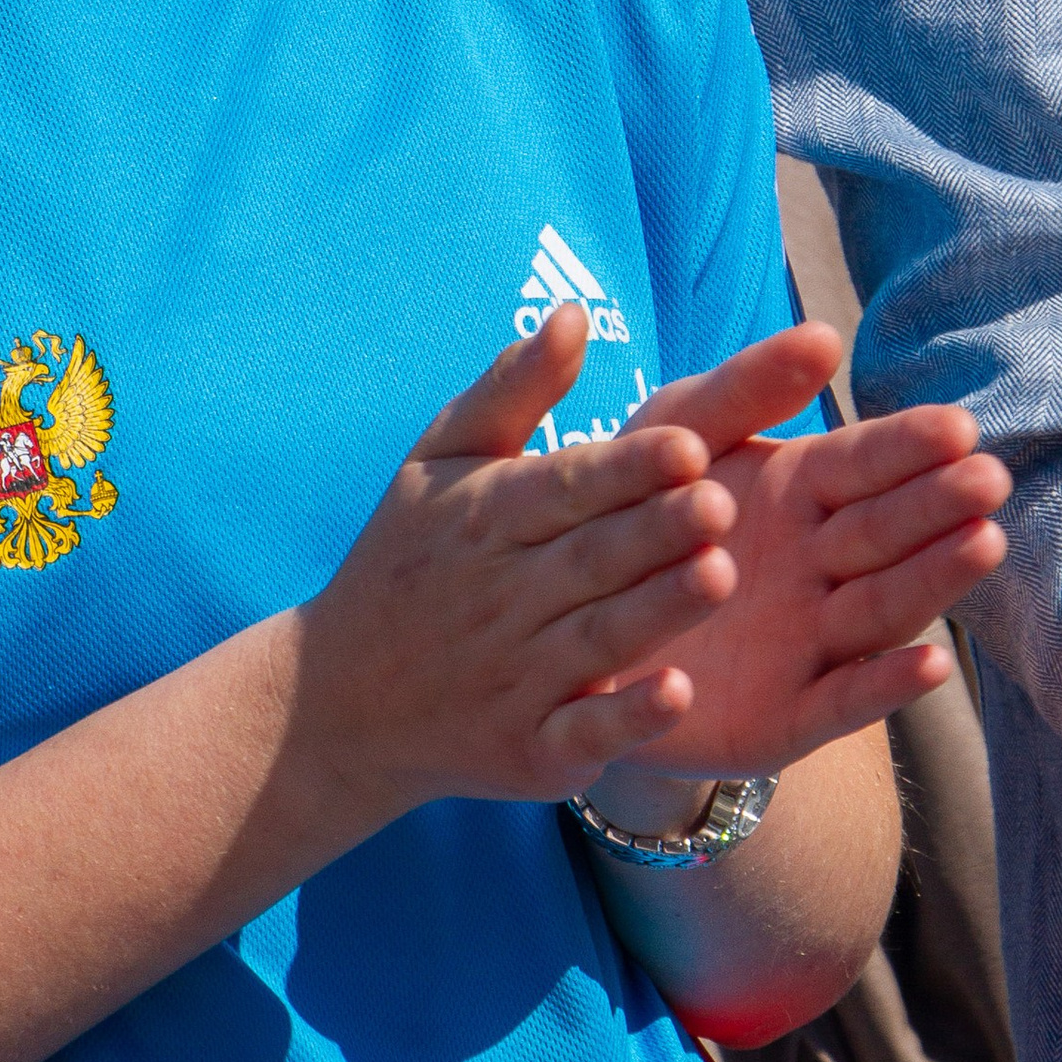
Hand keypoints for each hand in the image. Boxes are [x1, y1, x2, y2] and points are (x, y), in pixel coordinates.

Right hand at [289, 304, 774, 833]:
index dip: (625, 468)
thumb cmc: (407, 561)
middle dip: (656, 531)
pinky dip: (626, 717)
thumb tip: (573, 313)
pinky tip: (676, 695)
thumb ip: (512, 387)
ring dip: (658, 610)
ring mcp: (517, 676)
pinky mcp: (531, 748)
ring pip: (599, 639)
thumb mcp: (438, 461)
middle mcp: (503, 594)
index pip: (565, 486)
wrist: (338, 703)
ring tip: (719, 575)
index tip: (687, 444)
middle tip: (722, 502)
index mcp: (487, 516)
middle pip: (592, 559)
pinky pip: (583, 732)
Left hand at [589, 339, 1009, 790]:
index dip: (908, 446)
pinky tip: (930, 666)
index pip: (863, 464)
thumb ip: (742, 390)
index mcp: (796, 494)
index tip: (958, 426)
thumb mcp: (675, 438)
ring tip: (983, 544)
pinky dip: (883, 685)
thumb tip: (826, 332)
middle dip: (940, 504)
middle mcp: (819, 568)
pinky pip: (841, 700)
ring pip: (882, 609)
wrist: (577, 642)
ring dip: (934, 580)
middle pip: (887, 532)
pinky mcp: (785, 719)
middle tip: (987, 478)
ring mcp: (810, 644)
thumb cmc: (633, 520)